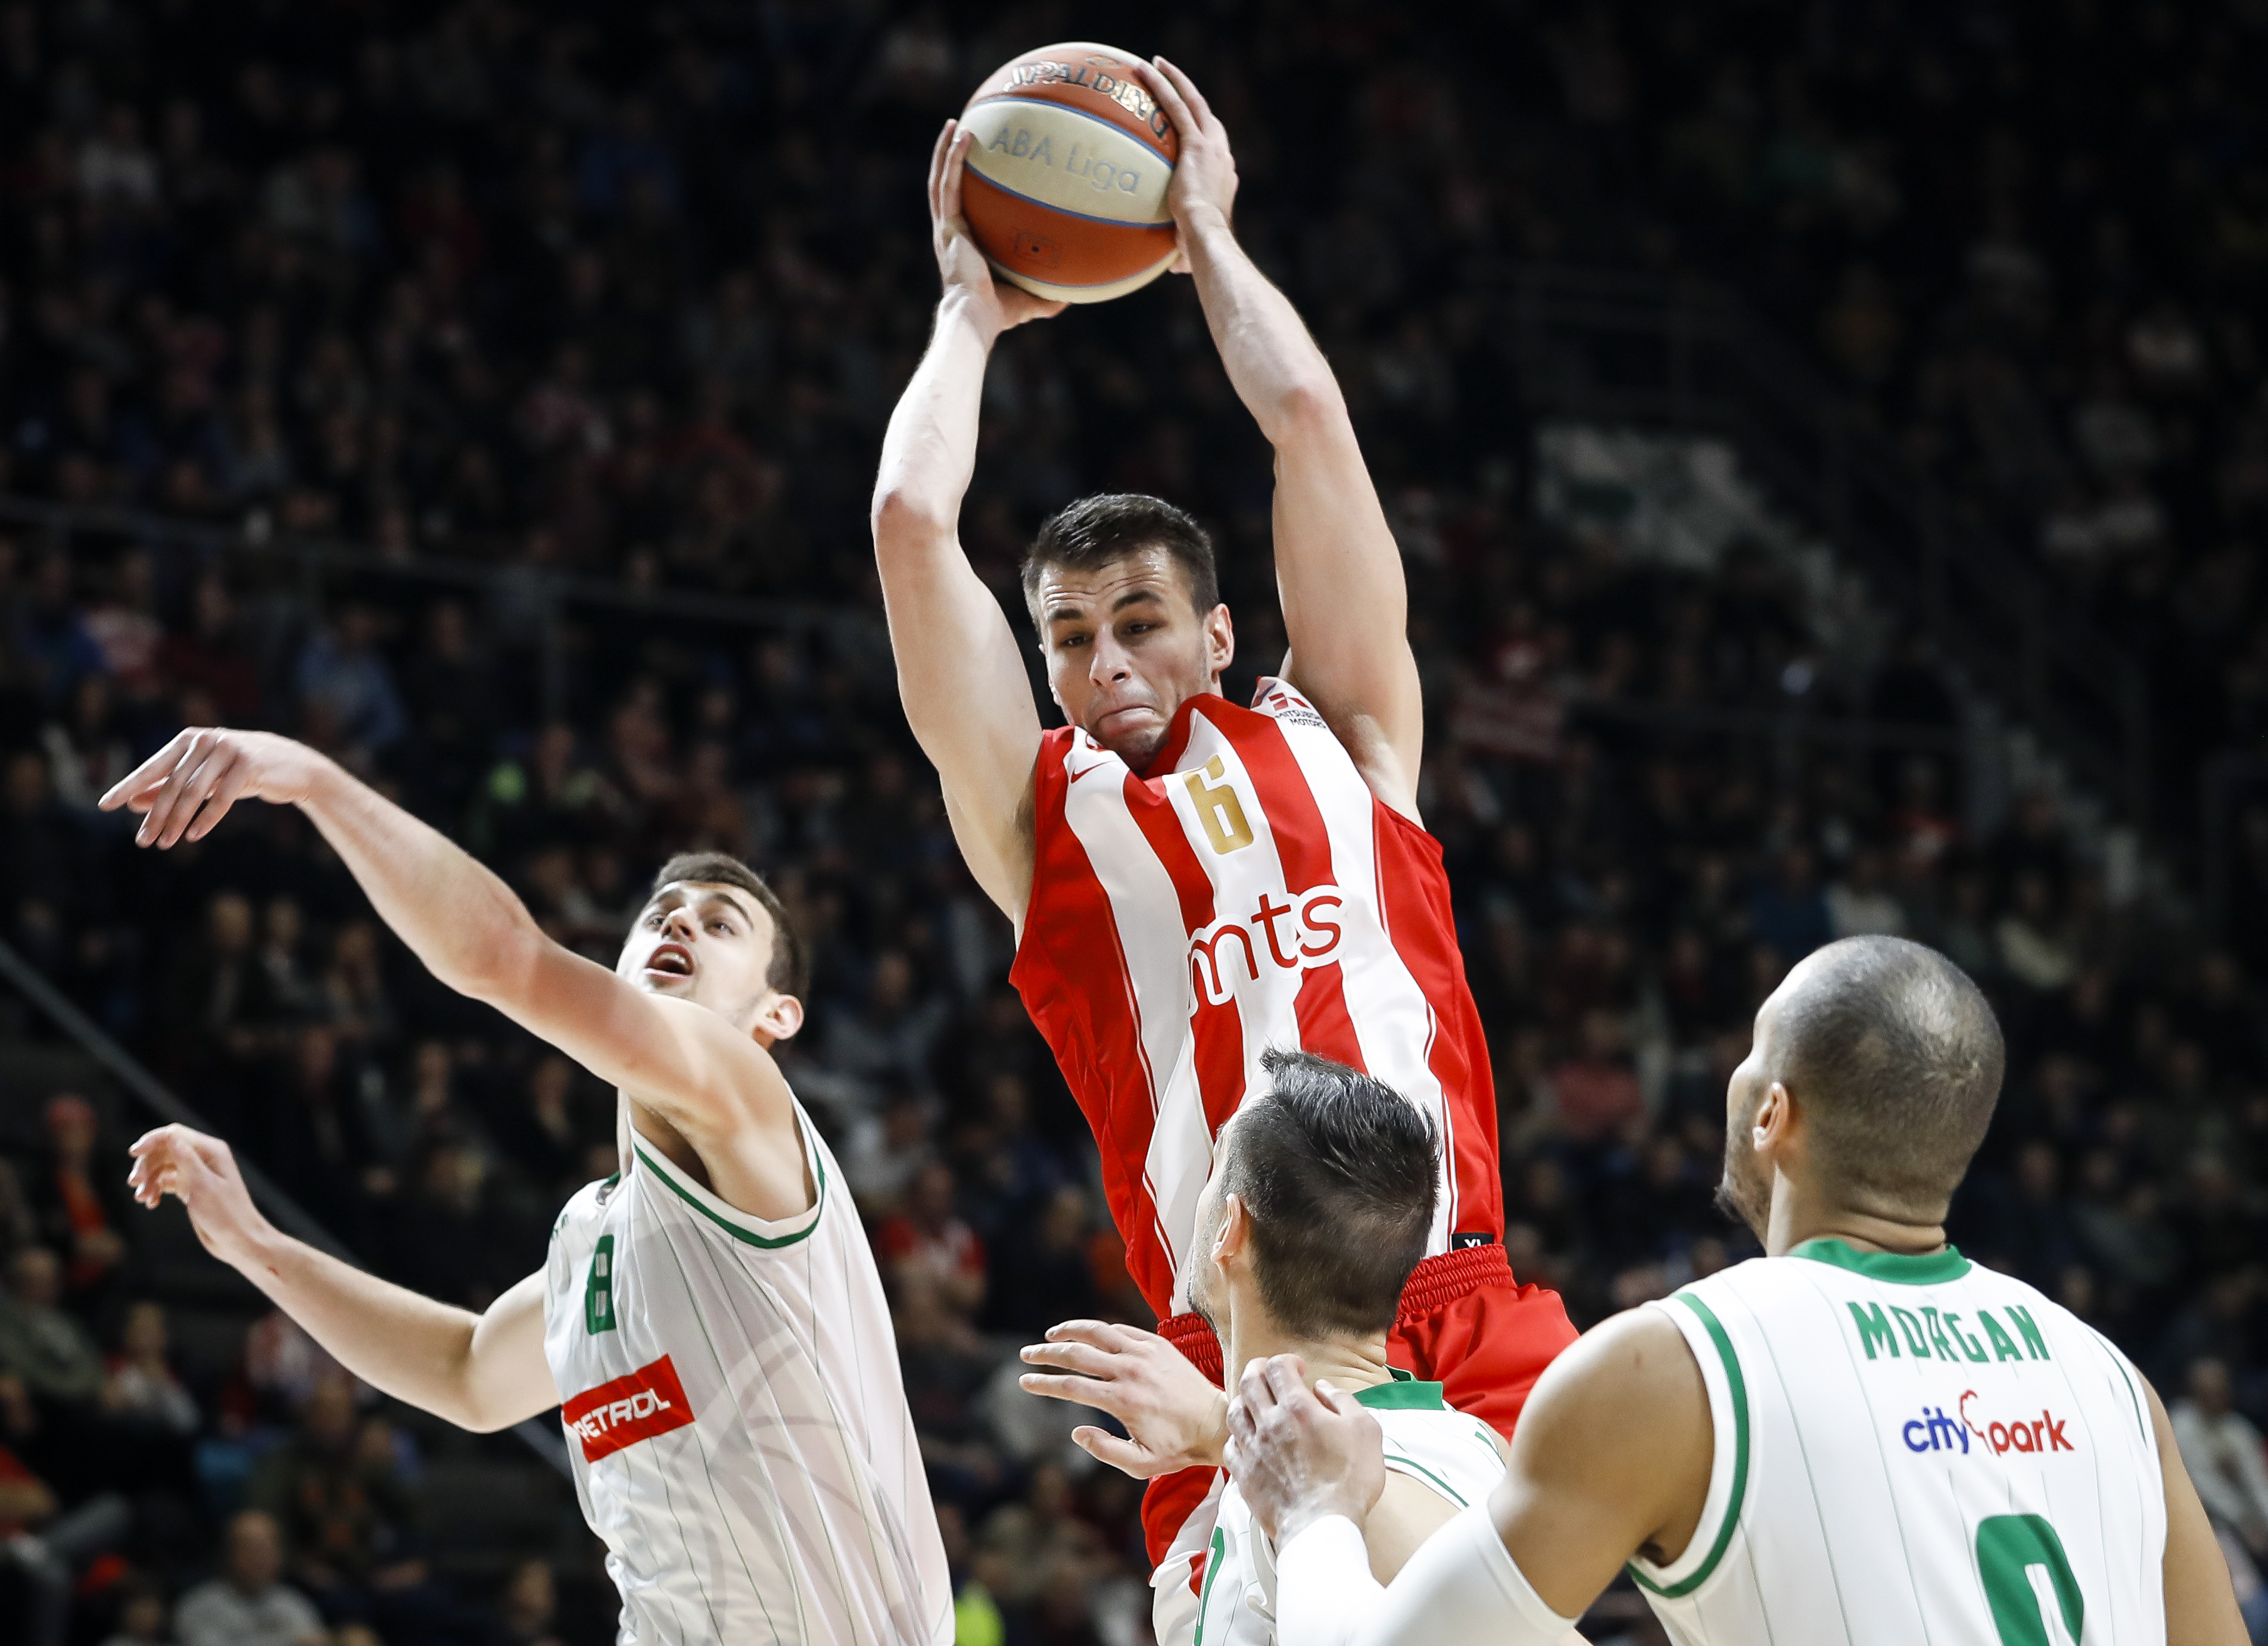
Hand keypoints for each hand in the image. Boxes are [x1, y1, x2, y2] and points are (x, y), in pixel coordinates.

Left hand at [99, 727, 330, 847]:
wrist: (293, 766)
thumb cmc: (242, 772)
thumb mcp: (203, 779)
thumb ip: (169, 787)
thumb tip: (132, 804)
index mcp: (189, 739)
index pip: (152, 767)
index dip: (128, 787)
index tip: (105, 805)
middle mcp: (206, 740)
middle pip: (172, 784)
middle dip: (155, 815)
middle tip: (143, 841)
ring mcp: (229, 750)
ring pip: (195, 792)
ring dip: (177, 821)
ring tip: (166, 843)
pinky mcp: (250, 764)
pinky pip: (223, 796)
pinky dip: (207, 817)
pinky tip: (193, 835)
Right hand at [127, 1124, 275, 1270]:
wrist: (238, 1240)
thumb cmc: (226, 1213)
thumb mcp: (203, 1185)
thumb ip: (185, 1159)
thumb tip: (169, 1135)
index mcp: (210, 1151)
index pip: (174, 1135)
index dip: (152, 1140)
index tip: (134, 1154)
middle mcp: (203, 1158)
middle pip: (164, 1151)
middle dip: (146, 1165)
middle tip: (133, 1184)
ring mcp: (196, 1173)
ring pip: (162, 1167)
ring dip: (148, 1180)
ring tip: (141, 1198)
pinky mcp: (190, 1188)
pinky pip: (165, 1182)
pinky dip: (155, 1189)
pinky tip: (151, 1203)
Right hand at [927, 119, 1064, 337]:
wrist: (977, 317)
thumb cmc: (999, 313)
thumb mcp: (1030, 300)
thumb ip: (1048, 296)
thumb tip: (1074, 296)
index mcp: (964, 244)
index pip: (962, 208)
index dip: (964, 187)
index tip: (975, 166)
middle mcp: (952, 232)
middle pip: (947, 185)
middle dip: (950, 159)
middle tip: (960, 131)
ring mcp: (947, 227)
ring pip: (941, 179)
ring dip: (945, 149)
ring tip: (954, 123)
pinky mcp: (947, 225)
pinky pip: (949, 184)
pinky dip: (953, 158)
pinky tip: (962, 134)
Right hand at [1019, 1319, 1229, 1477]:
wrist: (1215, 1422)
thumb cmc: (1178, 1447)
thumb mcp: (1140, 1464)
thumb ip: (1105, 1450)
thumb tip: (1076, 1431)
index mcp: (1122, 1400)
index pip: (1071, 1387)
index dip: (1043, 1383)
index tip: (1025, 1381)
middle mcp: (1130, 1371)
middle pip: (1077, 1354)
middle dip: (1046, 1354)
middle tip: (1027, 1354)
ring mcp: (1144, 1353)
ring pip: (1098, 1331)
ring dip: (1070, 1331)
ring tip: (1051, 1335)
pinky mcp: (1157, 1343)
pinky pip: (1121, 1329)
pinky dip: (1099, 1329)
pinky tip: (1087, 1333)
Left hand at [1133, 57, 1238, 259]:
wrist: (1207, 238)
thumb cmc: (1201, 252)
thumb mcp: (1193, 249)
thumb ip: (1184, 252)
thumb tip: (1175, 269)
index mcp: (1223, 176)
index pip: (1213, 149)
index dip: (1202, 134)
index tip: (1187, 127)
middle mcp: (1222, 155)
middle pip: (1206, 115)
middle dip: (1189, 95)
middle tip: (1172, 80)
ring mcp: (1211, 146)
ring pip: (1193, 102)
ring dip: (1175, 79)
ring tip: (1155, 64)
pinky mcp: (1195, 144)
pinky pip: (1175, 105)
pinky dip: (1162, 84)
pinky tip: (1146, 69)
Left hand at [1223, 1354, 1383, 1543]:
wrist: (1323, 1526)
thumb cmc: (1349, 1481)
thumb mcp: (1366, 1431)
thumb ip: (1344, 1401)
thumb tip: (1323, 1388)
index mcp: (1297, 1408)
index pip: (1278, 1367)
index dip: (1287, 1361)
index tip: (1298, 1368)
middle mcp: (1269, 1424)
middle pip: (1249, 1381)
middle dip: (1258, 1369)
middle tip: (1268, 1372)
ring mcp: (1253, 1450)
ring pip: (1234, 1411)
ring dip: (1244, 1400)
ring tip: (1255, 1402)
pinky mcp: (1245, 1475)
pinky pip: (1230, 1446)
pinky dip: (1237, 1435)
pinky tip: (1248, 1438)